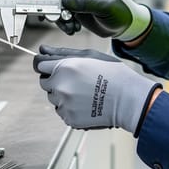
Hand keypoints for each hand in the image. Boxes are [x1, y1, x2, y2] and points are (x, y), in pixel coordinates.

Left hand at [34, 45, 160, 132]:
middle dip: (56, 81)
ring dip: (63, 95)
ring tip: (84, 93)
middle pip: (45, 83)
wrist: (128, 99)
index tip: (58, 69)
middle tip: (77, 81)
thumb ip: (62, 53)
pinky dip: (70, 108)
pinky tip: (86, 103)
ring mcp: (64, 104)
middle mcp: (60, 86)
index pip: (40, 66)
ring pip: (54, 98)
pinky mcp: (69, 118)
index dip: (50, 67)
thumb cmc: (113, 74)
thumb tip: (42, 50)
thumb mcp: (89, 56)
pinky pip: (63, 112)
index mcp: (63, 67)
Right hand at [41, 0, 150, 40]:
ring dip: (59, 16)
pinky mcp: (77, 10)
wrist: (128, 28)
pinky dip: (64, 23)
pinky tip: (72, 29)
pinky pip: (63, 14)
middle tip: (50, 13)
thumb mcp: (106, 6)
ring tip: (68, 27)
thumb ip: (86, 2)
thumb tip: (64, 1)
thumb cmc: (124, 12)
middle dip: (54, 1)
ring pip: (59, 2)